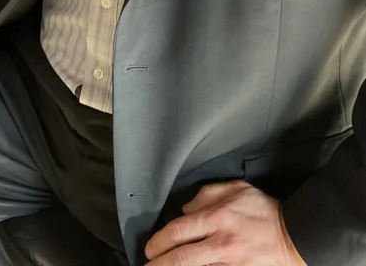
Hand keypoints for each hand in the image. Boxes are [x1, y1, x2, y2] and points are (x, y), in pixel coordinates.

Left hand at [145, 181, 306, 265]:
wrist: (298, 236)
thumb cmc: (265, 211)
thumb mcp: (235, 189)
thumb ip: (206, 195)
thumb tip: (185, 210)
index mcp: (217, 217)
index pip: (177, 231)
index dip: (158, 242)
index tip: (149, 248)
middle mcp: (221, 242)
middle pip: (181, 258)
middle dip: (159, 264)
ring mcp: (232, 263)